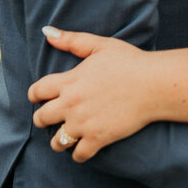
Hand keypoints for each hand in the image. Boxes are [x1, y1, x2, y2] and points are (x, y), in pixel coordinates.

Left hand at [28, 28, 155, 162]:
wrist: (153, 84)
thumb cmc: (129, 61)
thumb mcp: (100, 45)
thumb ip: (71, 40)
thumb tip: (47, 32)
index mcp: (69, 81)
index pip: (37, 91)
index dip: (34, 95)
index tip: (37, 98)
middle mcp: (71, 104)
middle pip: (41, 118)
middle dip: (41, 119)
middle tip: (48, 118)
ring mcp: (83, 124)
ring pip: (57, 141)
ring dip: (58, 140)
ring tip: (64, 137)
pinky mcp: (98, 139)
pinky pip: (78, 155)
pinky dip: (78, 154)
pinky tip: (83, 148)